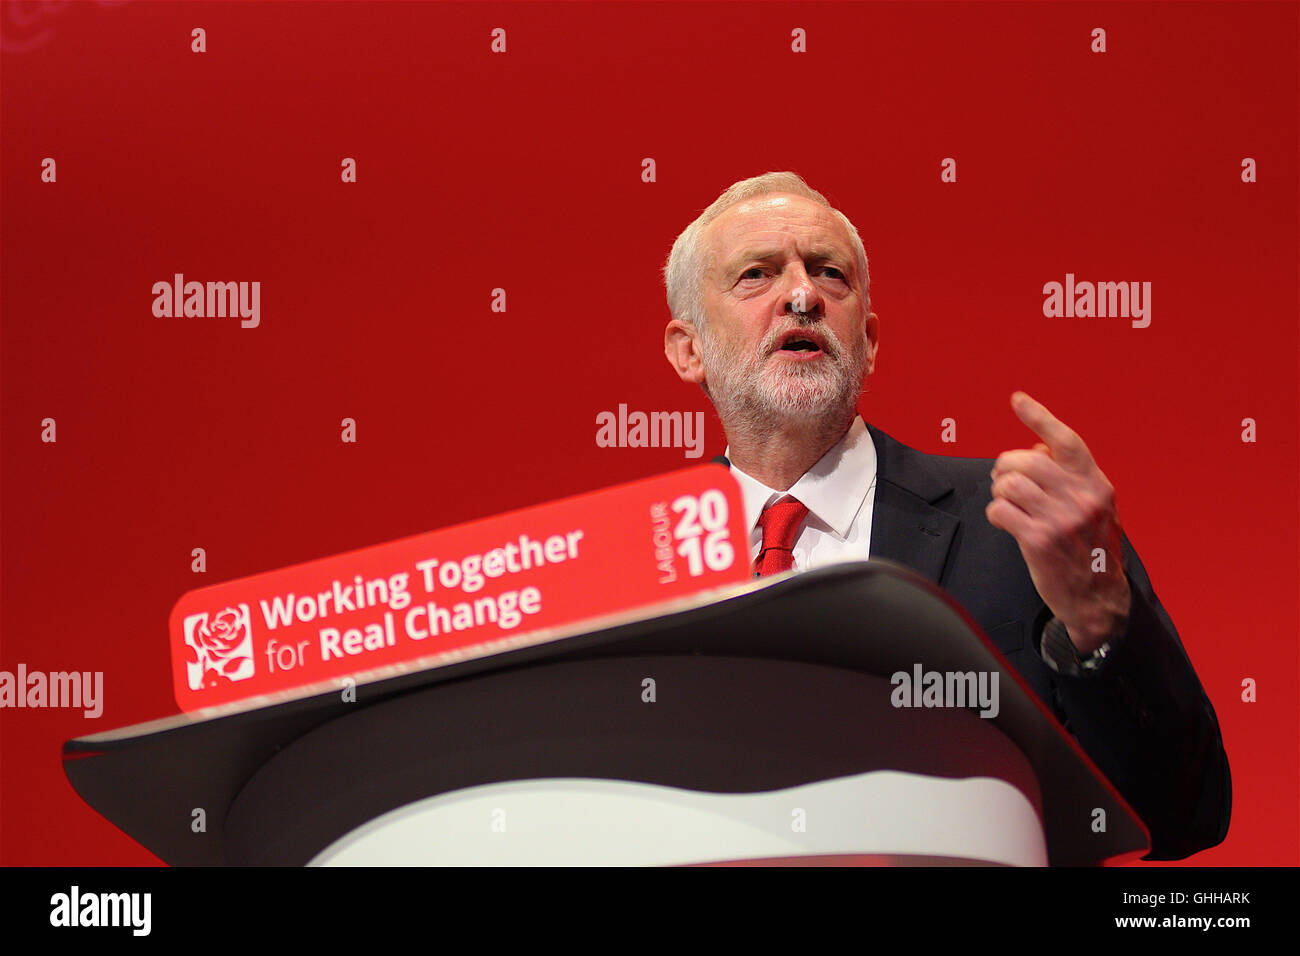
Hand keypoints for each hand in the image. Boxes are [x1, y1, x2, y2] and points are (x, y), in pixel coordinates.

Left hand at [986, 392, 1131, 653]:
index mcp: (1096, 484)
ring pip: (1008, 484)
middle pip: (1024, 461)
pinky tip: (1006, 524)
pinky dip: (996, 515)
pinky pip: (1000, 511)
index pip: (1066, 441)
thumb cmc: (1090, 549)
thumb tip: (1037, 451)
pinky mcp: (1039, 541)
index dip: (1040, 417)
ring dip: (999, 493)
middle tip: (1005, 483)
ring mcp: (1061, 520)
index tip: (1018, 400)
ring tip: (1008, 505)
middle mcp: (1082, 498)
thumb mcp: (1095, 508)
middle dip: (1006, 469)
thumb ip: (1071, 478)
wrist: (1099, 599)